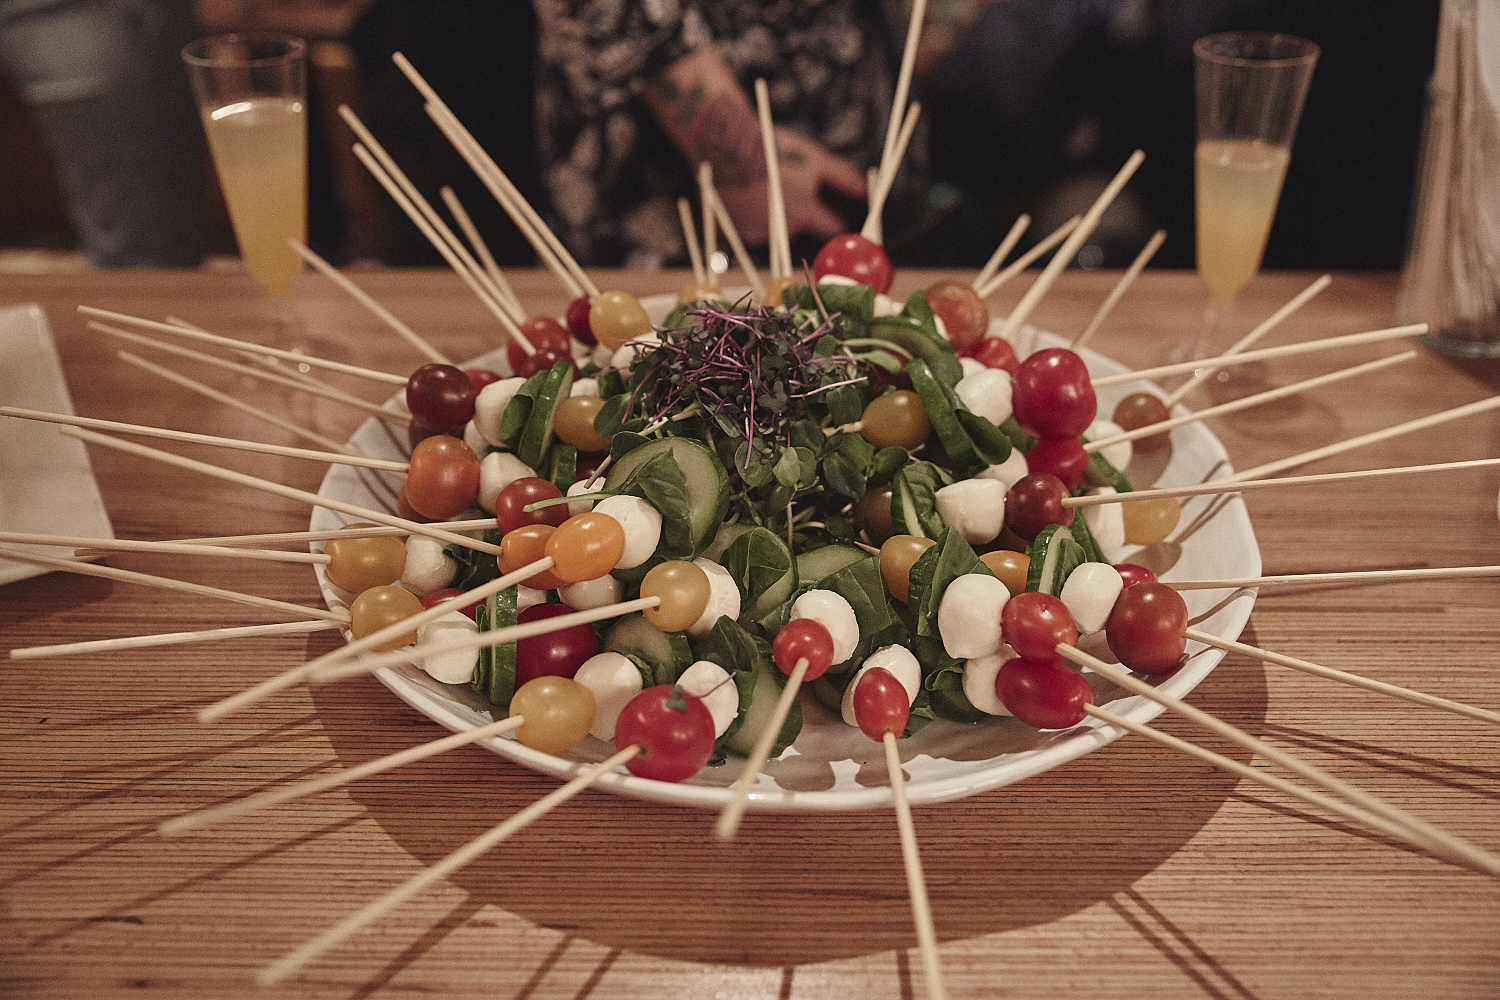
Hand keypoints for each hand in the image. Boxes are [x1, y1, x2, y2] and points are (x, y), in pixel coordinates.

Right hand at [715, 127, 867, 245]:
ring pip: (773, 227)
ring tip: (764, 185)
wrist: (725, 147)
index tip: (833, 210)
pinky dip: (750, 213)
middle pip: (800, 225)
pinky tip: (747, 192)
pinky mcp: (734, 230)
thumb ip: (842, 177)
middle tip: (788, 184)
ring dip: (773, 212)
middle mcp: (782, 229)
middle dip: (798, 209)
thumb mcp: (814, 158)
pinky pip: (749, 226)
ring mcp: (756, 232)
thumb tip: (864, 189)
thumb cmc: (772, 150)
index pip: (831, 226)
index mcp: (804, 213)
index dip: (833, 217)